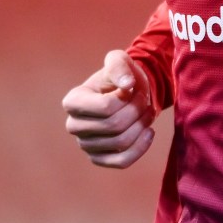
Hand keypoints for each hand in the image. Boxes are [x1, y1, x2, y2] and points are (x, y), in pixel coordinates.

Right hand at [62, 50, 155, 168]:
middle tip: (145, 101)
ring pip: (120, 143)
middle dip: (137, 112)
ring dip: (141, 126)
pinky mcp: (99, 158)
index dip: (127, 99)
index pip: (105, 108)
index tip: (134, 89)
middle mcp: (73, 125)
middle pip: (114, 126)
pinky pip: (122, 162)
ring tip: (148, 112)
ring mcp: (85, 144)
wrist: (125, 93)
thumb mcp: (119, 61)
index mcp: (73, 101)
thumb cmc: (119, 75)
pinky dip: (140, 148)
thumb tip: (127, 85)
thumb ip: (120, 66)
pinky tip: (149, 132)